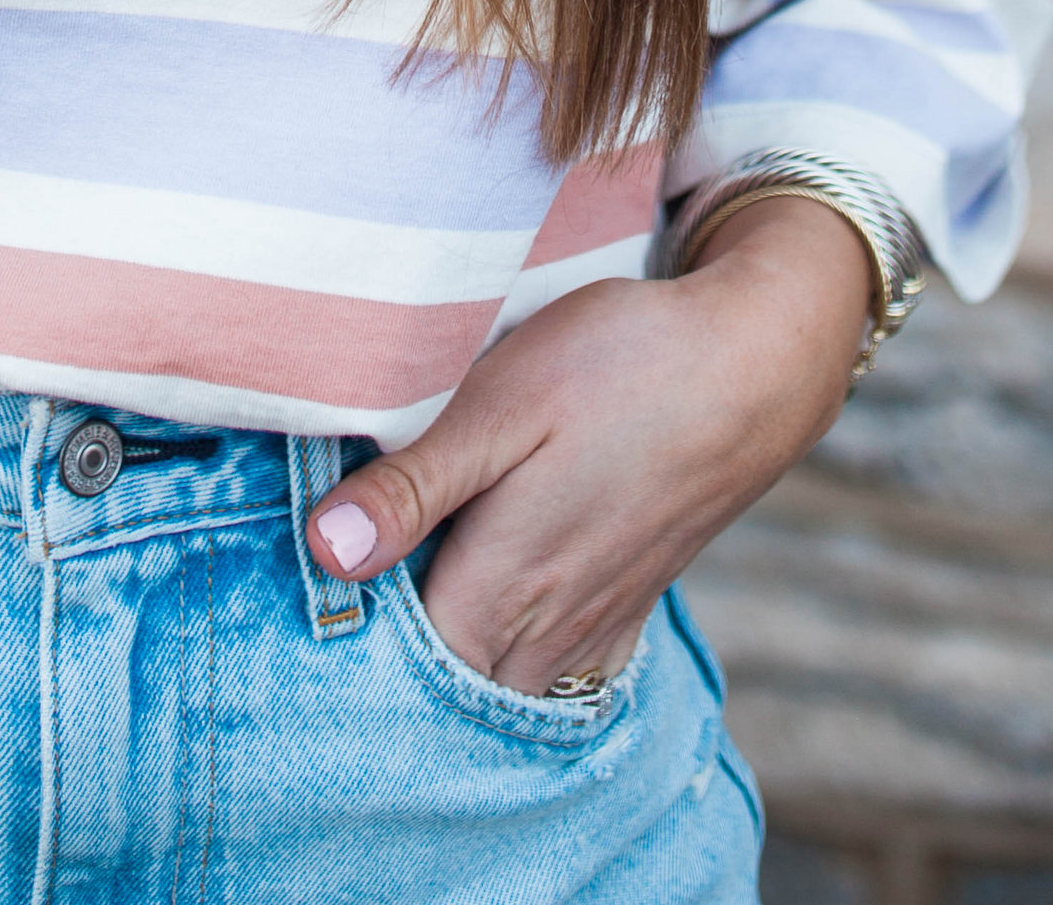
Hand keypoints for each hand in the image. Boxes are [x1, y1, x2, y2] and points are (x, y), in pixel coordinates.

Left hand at [305, 195, 872, 695]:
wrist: (752, 365)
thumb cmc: (619, 366)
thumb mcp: (501, 403)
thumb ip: (415, 484)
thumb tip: (327, 552)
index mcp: (501, 589)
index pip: (392, 667)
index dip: (339, 640)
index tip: (300, 595)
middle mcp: (544, 634)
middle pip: (441, 687)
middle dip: (384, 663)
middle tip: (333, 598)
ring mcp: (591, 629)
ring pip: (493, 685)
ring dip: (444, 660)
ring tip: (396, 597)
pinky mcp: (623, 609)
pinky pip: (549, 671)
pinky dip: (505, 659)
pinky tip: (483, 610)